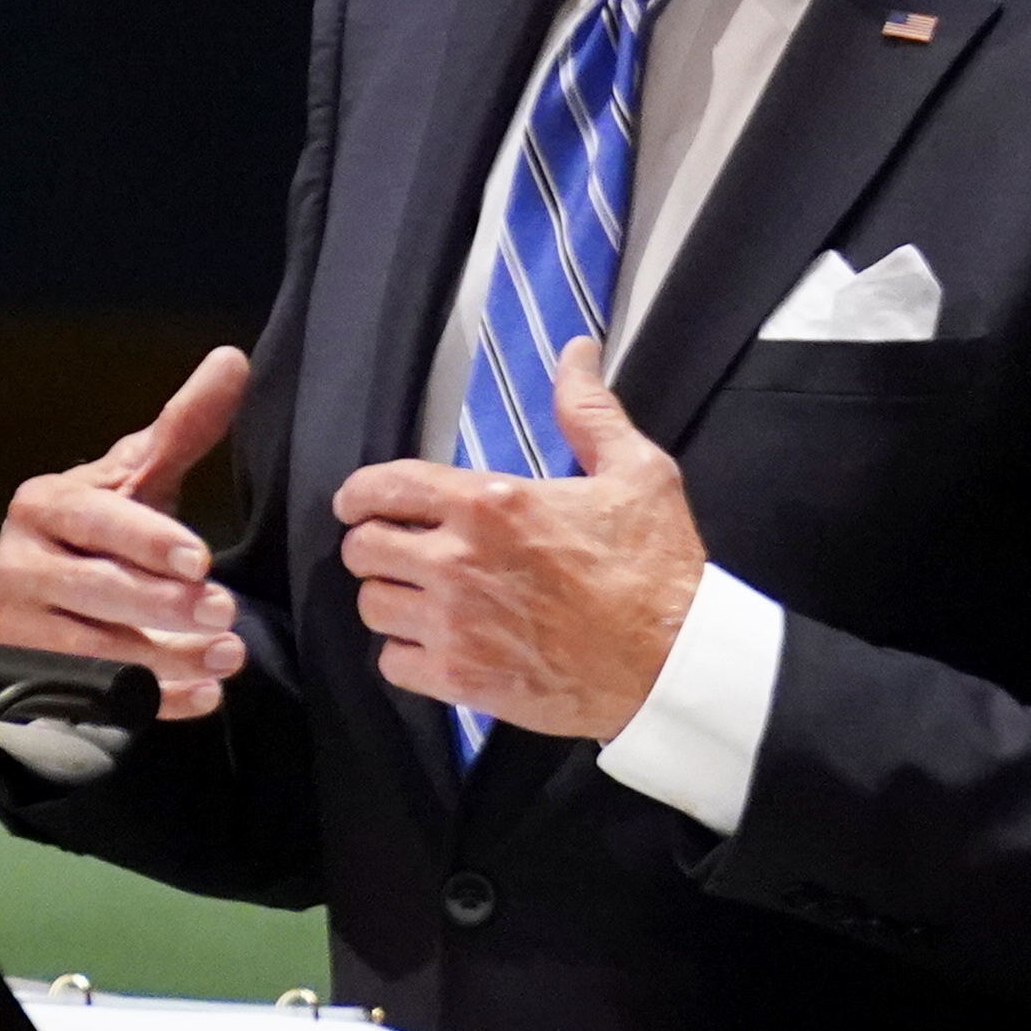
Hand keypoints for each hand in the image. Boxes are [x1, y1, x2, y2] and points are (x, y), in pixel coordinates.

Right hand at [0, 348, 253, 721]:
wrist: (45, 591)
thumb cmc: (103, 526)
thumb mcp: (139, 475)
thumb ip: (183, 426)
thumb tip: (232, 360)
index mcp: (44, 505)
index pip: (94, 522)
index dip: (145, 540)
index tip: (200, 558)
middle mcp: (19, 563)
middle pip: (93, 589)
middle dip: (163, 605)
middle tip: (224, 612)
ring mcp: (20, 625)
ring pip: (93, 649)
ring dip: (166, 660)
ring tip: (227, 657)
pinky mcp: (30, 674)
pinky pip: (94, 695)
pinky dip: (153, 702)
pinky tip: (202, 697)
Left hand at [331, 339, 702, 742]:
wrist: (673, 662)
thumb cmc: (655, 569)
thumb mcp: (636, 472)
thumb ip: (589, 410)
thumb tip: (575, 350)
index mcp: (490, 503)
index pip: (383, 487)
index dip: (359, 495)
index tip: (357, 504)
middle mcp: (457, 561)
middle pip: (362, 550)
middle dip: (375, 546)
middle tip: (400, 552)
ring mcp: (454, 624)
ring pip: (372, 607)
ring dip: (392, 600)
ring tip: (420, 599)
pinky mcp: (460, 680)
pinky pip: (392, 663)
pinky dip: (408, 655)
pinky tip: (437, 645)